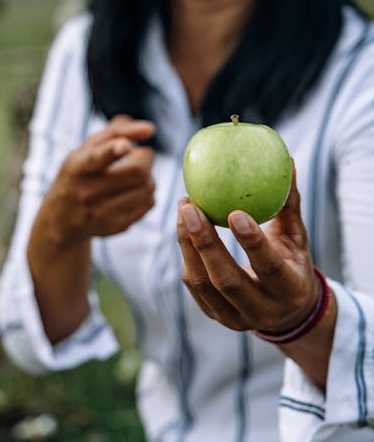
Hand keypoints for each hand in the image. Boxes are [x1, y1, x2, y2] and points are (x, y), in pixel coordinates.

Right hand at [40, 114, 155, 246]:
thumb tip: (150, 129)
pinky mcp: (115, 226)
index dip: (113, 150)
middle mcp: (87, 192)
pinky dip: (147, 192)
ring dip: (148, 175)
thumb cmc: (80, 172)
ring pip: (148, 187)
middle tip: (138, 155)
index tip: (125, 145)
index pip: (96, 158)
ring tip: (134, 174)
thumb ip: (118, 130)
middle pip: (138, 171)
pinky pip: (149, 203)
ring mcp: (101, 213)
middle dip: (145, 157)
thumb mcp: (87, 147)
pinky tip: (133, 190)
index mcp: (77, 166)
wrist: (61, 218)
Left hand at [177, 164, 318, 334]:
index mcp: (290, 290)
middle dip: (204, 243)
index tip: (233, 212)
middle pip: (227, 280)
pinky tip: (184, 227)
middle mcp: (263, 311)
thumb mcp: (297, 237)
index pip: (269, 268)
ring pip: (203, 284)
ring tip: (184, 210)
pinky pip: (193, 286)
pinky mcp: (215, 315)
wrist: (288, 311)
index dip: (251, 242)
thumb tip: (289, 162)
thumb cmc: (293, 261)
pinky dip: (187, 254)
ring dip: (188, 245)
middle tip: (190, 207)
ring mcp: (236, 318)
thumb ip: (289, 204)